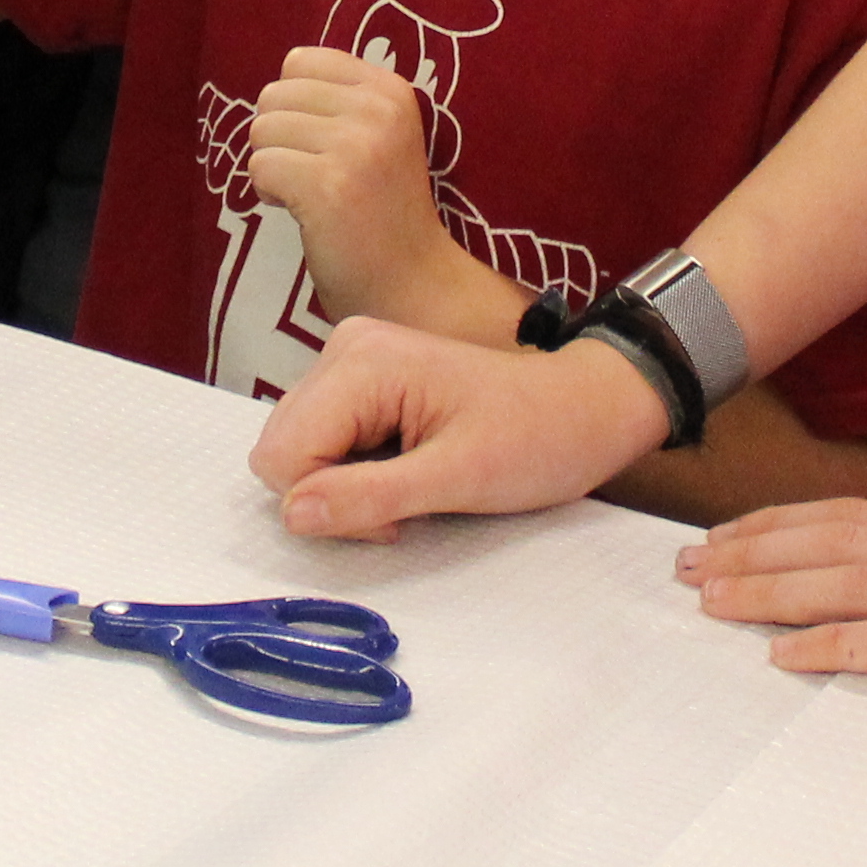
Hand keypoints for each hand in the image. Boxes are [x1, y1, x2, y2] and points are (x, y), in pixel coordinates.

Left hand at [243, 49, 462, 320]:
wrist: (413, 282)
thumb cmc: (383, 211)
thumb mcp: (377, 136)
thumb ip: (338, 101)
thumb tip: (274, 88)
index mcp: (389, 88)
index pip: (300, 60)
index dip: (294, 105)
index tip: (320, 144)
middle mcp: (376, 109)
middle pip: (273, 95)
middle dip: (279, 138)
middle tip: (313, 175)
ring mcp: (355, 146)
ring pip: (261, 130)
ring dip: (274, 167)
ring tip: (310, 195)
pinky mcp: (328, 185)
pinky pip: (259, 166)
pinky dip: (268, 193)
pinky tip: (304, 214)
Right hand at [249, 314, 671, 540]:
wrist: (585, 410)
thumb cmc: (535, 441)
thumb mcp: (457, 479)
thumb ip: (368, 496)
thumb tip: (291, 515)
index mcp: (361, 362)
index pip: (283, 453)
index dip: (325, 501)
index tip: (393, 517)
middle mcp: (345, 349)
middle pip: (281, 447)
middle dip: (330, 492)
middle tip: (403, 504)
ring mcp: (353, 359)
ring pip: (299, 446)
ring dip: (343, 483)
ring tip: (410, 482)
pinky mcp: (364, 378)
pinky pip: (325, 437)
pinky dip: (354, 468)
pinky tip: (403, 466)